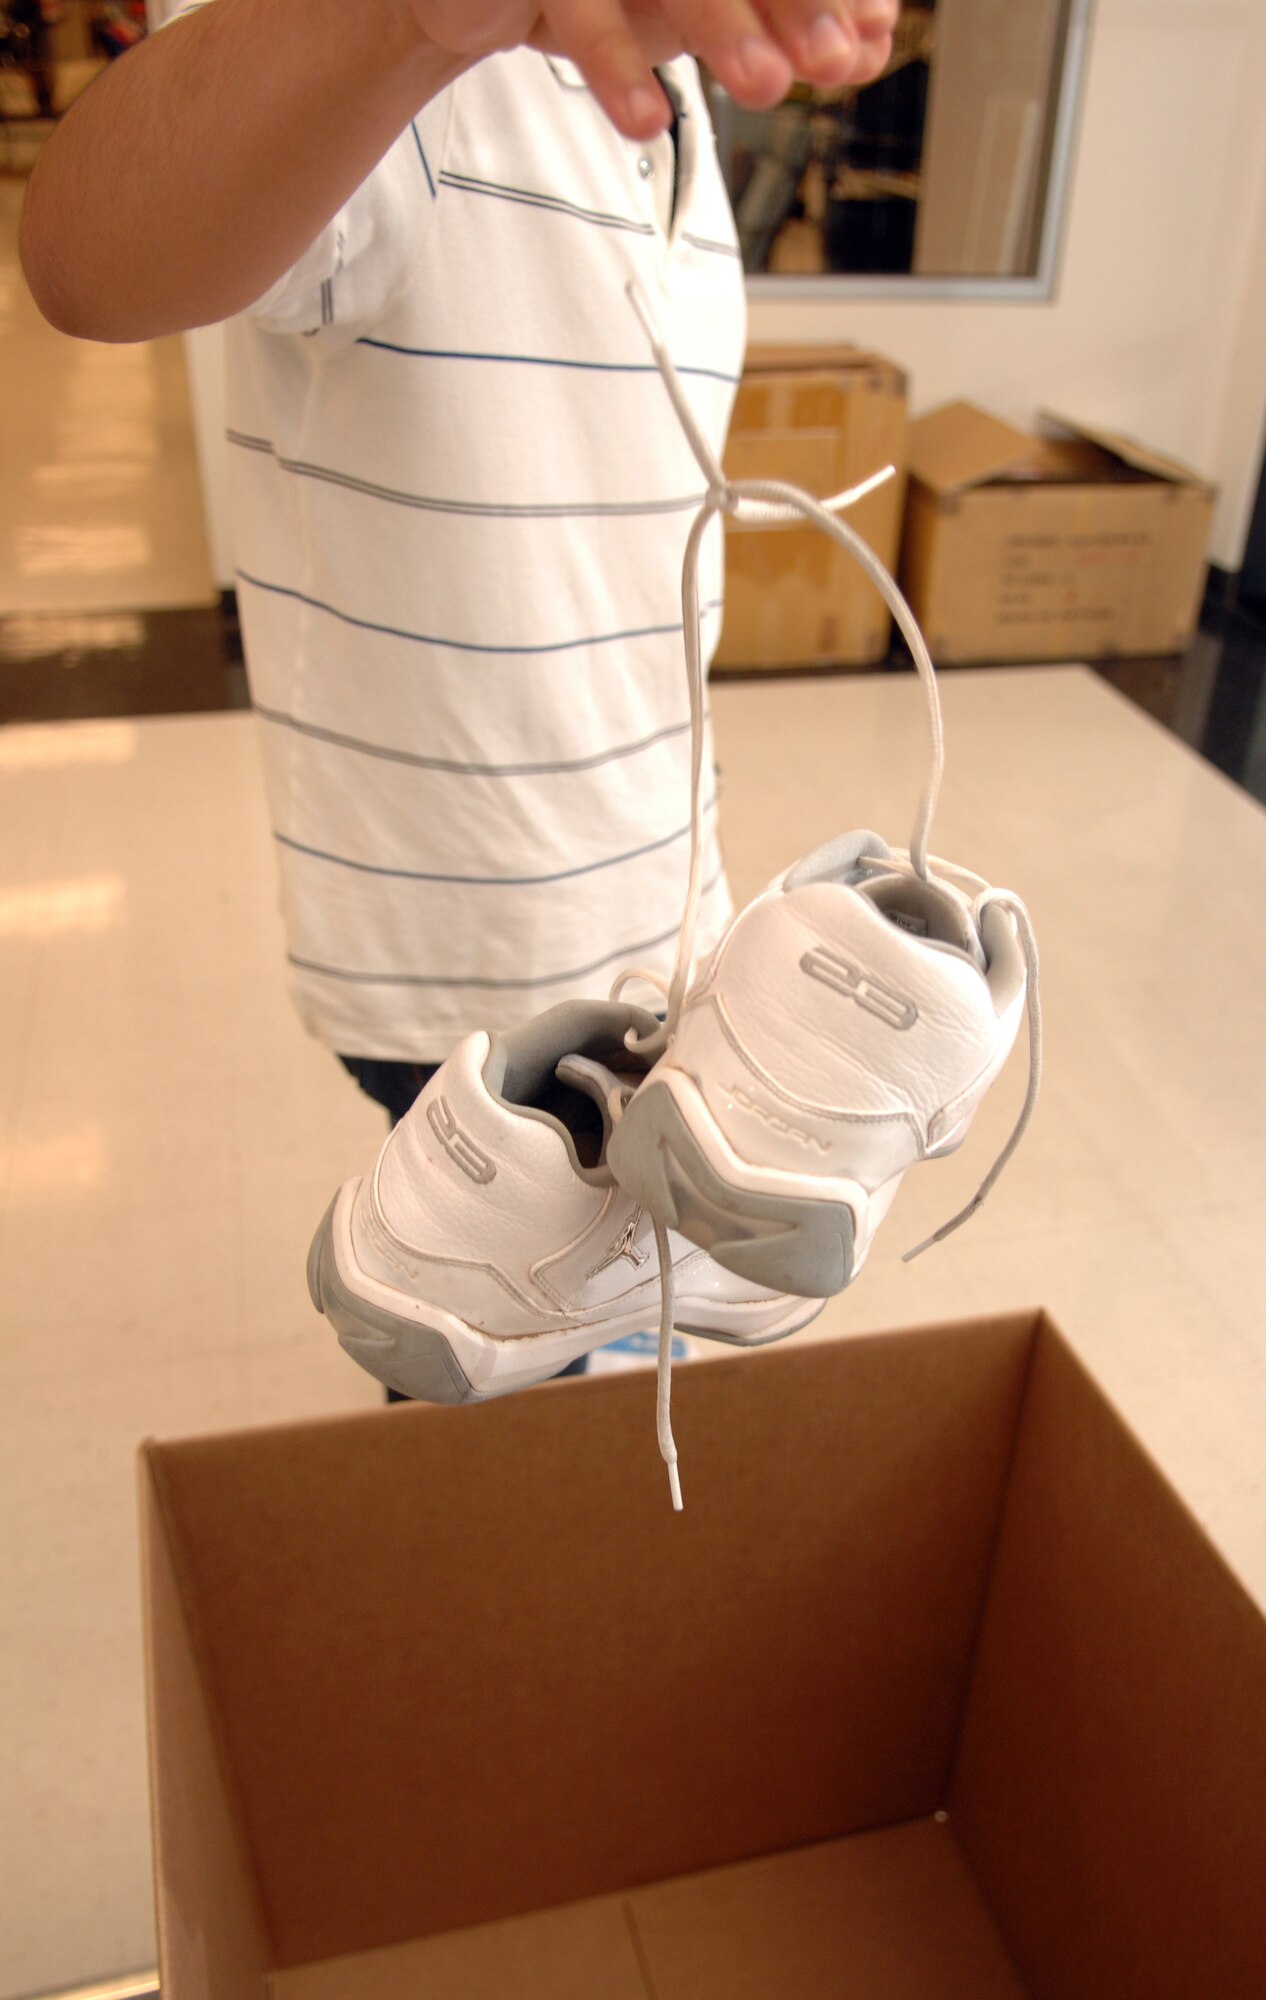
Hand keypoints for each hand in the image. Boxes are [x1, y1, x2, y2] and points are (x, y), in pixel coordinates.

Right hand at [404, 2, 899, 138]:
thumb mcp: (699, 11)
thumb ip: (783, 23)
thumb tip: (870, 43)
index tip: (862, 45)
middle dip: (794, 2)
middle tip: (832, 63)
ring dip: (723, 29)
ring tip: (766, 88)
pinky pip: (582, 10)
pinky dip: (618, 65)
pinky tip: (650, 120)